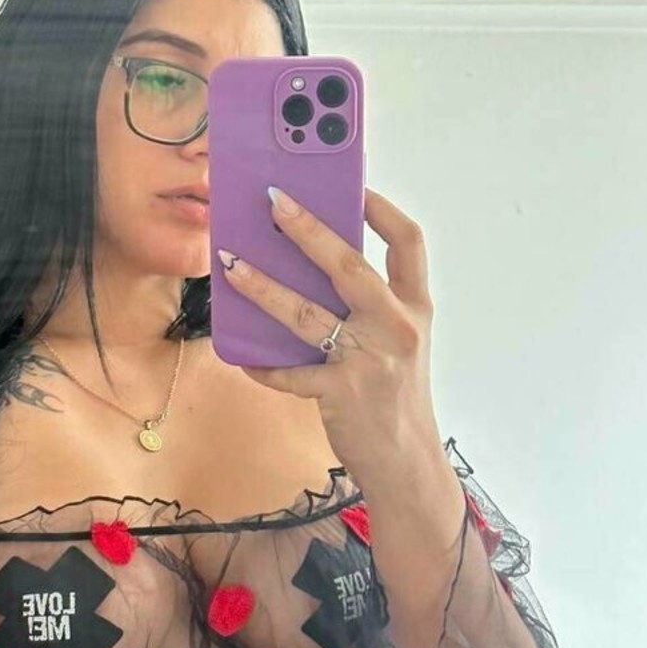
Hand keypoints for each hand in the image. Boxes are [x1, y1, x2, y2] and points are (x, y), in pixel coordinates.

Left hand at [217, 186, 443, 476]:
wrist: (407, 463)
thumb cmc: (396, 398)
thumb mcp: (400, 345)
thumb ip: (371, 308)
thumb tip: (314, 267)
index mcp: (415, 309)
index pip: (408, 243)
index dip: (381, 209)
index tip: (353, 184)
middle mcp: (396, 328)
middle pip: (349, 266)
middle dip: (308, 229)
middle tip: (273, 200)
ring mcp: (369, 360)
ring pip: (306, 313)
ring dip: (263, 286)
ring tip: (231, 263)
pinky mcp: (341, 393)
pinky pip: (290, 372)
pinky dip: (263, 364)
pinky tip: (242, 355)